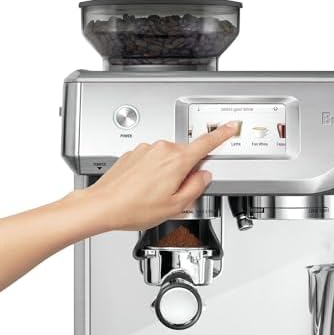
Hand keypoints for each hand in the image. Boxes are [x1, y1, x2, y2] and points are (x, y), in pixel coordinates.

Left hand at [74, 121, 238, 230]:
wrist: (103, 205)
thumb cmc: (134, 207)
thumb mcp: (175, 205)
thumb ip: (196, 187)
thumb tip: (203, 176)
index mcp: (177, 160)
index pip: (206, 143)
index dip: (222, 134)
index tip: (231, 126)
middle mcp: (162, 149)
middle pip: (185, 156)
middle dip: (185, 172)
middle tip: (174, 194)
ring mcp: (146, 149)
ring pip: (167, 159)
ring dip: (167, 173)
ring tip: (154, 194)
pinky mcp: (134, 153)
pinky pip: (152, 160)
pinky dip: (152, 173)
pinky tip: (143, 189)